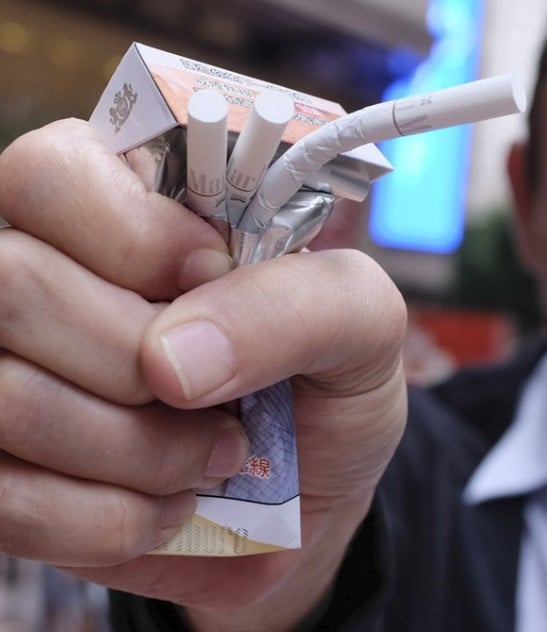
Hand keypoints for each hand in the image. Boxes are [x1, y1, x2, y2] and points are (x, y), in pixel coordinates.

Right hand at [0, 120, 407, 629]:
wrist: (313, 501)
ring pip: (9, 402)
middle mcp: (39, 276)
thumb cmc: (328, 385)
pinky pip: (9, 503)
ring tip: (210, 457)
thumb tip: (169, 358)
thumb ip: (299, 302)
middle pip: (14, 287)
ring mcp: (7, 374)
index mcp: (120, 205)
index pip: (49, 174)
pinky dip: (108, 521)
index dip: (135, 240)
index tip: (210, 277)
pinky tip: (166, 507)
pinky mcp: (4, 474)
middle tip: (216, 395)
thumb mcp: (361, 324)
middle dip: (139, 362)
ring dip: (140, 453)